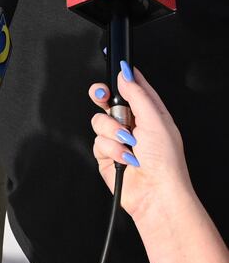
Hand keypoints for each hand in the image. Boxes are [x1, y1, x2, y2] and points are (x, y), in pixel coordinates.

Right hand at [88, 63, 193, 226]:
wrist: (155, 193)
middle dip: (102, 97)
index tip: (116, 69)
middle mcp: (133, 125)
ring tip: (127, 143)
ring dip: (112, 131)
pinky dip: (110, 148)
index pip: (134, 88)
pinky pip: (97, 140)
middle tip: (102, 96)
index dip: (123, 77)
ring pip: (99, 120)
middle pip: (108, 100)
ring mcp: (118, 139)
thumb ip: (137, 95)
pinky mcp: (106, 154)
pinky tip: (123, 157)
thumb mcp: (155, 120)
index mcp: (150, 114)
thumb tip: (126, 74)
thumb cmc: (165, 162)